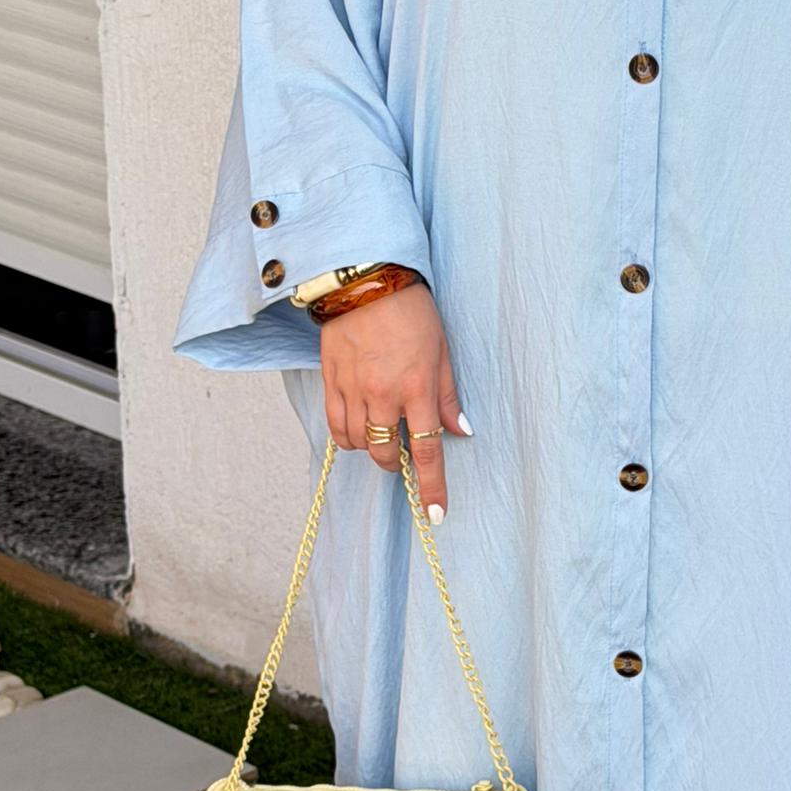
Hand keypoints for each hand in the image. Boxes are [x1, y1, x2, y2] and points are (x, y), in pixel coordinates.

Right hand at [319, 280, 466, 520]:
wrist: (365, 279)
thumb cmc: (411, 311)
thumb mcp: (442, 351)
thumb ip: (448, 396)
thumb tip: (460, 432)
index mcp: (417, 386)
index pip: (427, 449)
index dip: (432, 486)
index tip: (434, 512)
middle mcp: (383, 393)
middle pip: (387, 453)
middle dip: (397, 464)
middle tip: (403, 455)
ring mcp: (353, 389)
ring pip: (358, 444)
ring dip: (372, 448)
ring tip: (381, 433)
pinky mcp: (330, 381)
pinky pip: (335, 426)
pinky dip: (348, 436)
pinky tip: (358, 427)